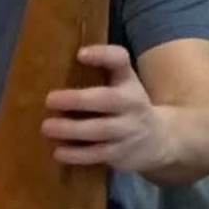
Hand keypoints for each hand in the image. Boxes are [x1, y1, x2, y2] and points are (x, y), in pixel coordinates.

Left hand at [42, 45, 166, 170]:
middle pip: (108, 99)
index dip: (102, 55)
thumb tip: (53, 62)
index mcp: (127, 81)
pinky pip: (99, 154)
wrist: (161, 139)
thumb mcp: (121, 83)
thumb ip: (99, 71)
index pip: (120, 61)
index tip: (80, 54)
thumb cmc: (126, 105)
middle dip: (78, 100)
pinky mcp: (122, 154)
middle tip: (49, 99)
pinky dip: (78, 155)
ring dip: (73, 130)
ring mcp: (128, 130)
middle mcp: (132, 103)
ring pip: (101, 130)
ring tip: (47, 127)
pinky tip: (58, 152)